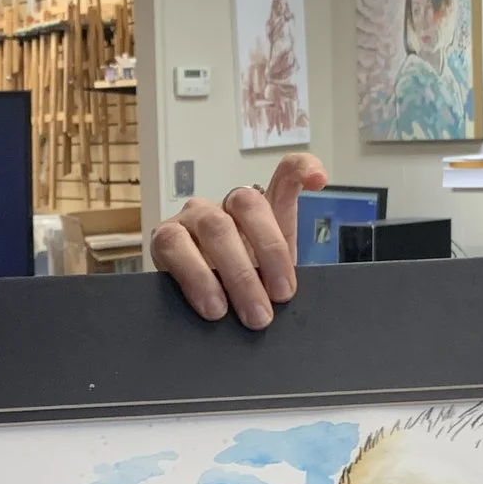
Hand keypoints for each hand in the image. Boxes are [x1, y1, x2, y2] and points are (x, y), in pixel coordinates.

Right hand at [148, 153, 328, 329]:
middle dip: (267, 254)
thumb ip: (282, 274)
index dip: (301, 169)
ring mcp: (193, 216)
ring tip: (244, 314)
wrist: (194, 304)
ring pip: (214, 226)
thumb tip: (288, 294)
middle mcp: (225, 205)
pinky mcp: (164, 236)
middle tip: (273, 304)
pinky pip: (174, 246)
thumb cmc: (236, 289)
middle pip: (248, 204)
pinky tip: (211, 305)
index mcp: (258, 212)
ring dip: (233, 274)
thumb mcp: (267, 282)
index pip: (283, 176)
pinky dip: (196, 278)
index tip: (319, 181)